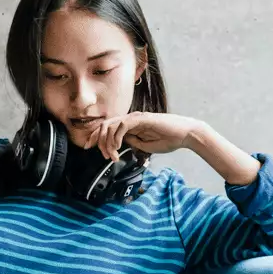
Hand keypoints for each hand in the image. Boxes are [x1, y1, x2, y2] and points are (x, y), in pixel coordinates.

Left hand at [88, 112, 204, 160]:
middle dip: (98, 140)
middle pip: (104, 125)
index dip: (95, 137)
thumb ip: (132, 143)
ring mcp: (135, 118)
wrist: (184, 135)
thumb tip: (120, 144)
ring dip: (107, 142)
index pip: (107, 128)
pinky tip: (117, 147)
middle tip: (104, 155)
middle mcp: (130, 119)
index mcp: (130, 126)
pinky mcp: (141, 118)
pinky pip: (122, 125)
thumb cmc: (168, 140)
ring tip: (112, 154)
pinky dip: (116, 136)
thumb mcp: (144, 146)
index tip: (88, 147)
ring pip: (110, 125)